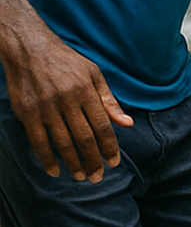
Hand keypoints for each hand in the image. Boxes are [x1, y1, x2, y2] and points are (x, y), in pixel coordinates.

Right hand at [3, 31, 132, 180]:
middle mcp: (67, 100)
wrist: (29, 49)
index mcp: (86, 91)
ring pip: (62, 142)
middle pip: (84, 138)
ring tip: (81, 175)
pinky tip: (55, 170)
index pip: (102, 126)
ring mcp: (45, 108)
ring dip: (72, 162)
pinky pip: (38, 141)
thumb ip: (109, 101)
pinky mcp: (27, 113)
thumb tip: (127, 123)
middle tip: (98, 176)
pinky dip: (46, 158)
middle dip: (93, 160)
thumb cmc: (66, 62)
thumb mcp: (94, 75)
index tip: (113, 162)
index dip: (109, 146)